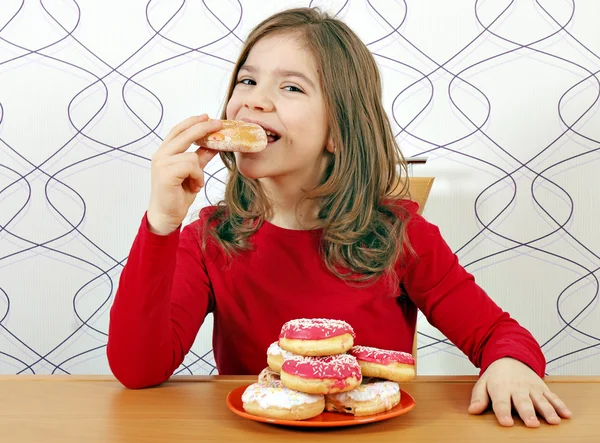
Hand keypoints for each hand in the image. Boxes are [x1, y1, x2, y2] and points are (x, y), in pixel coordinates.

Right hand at [147, 115, 221, 234]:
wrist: (167, 215)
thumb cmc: (177, 194)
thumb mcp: (193, 173)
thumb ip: (200, 158)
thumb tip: (213, 145)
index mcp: (164, 152)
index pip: (178, 131)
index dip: (192, 122)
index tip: (206, 117)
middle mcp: (160, 155)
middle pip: (184, 134)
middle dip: (203, 128)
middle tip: (218, 123)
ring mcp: (161, 163)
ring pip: (192, 156)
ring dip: (199, 172)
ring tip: (195, 183)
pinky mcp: (166, 173)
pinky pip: (192, 167)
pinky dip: (197, 177)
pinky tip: (193, 187)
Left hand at [468, 357, 571, 426]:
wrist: (509, 358)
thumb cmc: (496, 376)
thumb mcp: (483, 383)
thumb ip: (478, 397)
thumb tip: (472, 410)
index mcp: (500, 388)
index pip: (501, 402)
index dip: (503, 413)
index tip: (507, 423)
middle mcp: (517, 388)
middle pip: (523, 402)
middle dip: (528, 413)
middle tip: (532, 424)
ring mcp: (531, 388)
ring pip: (541, 400)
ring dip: (548, 411)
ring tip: (553, 421)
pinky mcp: (542, 388)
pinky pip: (553, 396)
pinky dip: (560, 405)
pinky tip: (566, 414)